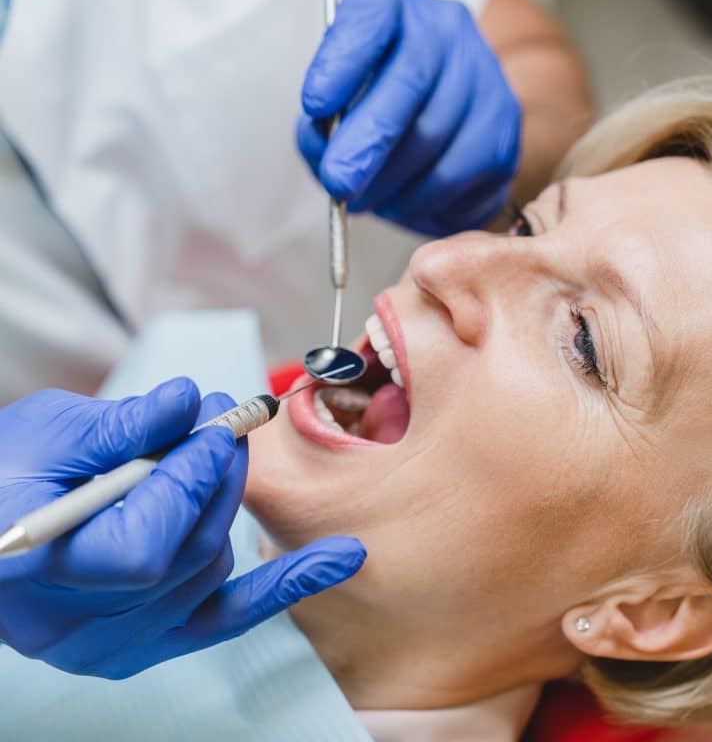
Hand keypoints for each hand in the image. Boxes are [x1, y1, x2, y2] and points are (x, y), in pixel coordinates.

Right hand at [0, 380, 365, 677]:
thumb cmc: (4, 475)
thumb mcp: (47, 434)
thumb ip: (122, 425)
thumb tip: (189, 402)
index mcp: (40, 576)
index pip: (147, 547)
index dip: (189, 482)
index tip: (213, 426)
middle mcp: (79, 629)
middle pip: (188, 553)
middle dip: (218, 477)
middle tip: (229, 420)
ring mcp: (116, 644)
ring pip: (209, 569)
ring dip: (224, 505)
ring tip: (213, 451)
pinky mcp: (149, 639)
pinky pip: (230, 616)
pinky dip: (287, 583)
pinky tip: (341, 557)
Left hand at [297, 0, 520, 236]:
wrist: (450, 112)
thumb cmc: (377, 103)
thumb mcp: (337, 93)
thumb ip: (322, 122)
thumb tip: (327, 158)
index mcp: (397, 9)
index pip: (371, 18)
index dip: (342, 62)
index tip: (314, 103)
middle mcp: (450, 35)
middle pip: (410, 88)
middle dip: (368, 144)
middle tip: (339, 184)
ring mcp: (487, 86)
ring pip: (438, 146)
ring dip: (393, 187)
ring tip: (367, 201)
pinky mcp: (506, 142)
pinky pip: (462, 186)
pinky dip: (424, 206)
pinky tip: (404, 204)